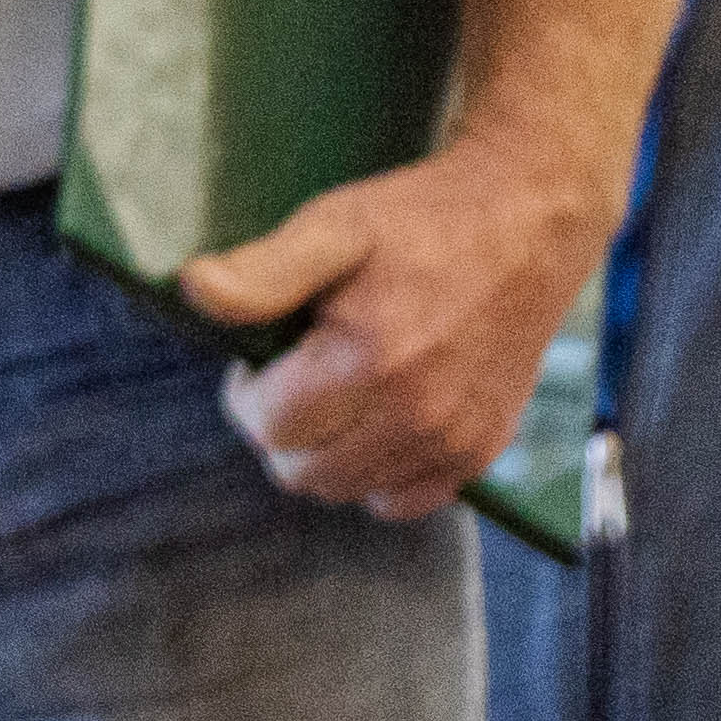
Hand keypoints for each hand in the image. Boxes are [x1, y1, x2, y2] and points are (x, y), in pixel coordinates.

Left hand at [184, 124, 618, 515]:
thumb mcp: (333, 226)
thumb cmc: (420, 220)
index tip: (260, 359)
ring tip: (334, 391)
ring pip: (348, 490)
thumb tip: (194, 290)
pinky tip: (373, 424)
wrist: (525, 223)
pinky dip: (377, 474)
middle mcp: (419, 415)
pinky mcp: (485, 449)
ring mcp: (457, 441)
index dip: (247, 394)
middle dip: (280, 429)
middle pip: (303, 472)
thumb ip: (264, 271)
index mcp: (372, 360)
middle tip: (292, 375)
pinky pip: (406, 500)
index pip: (271, 427)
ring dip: (324, 452)